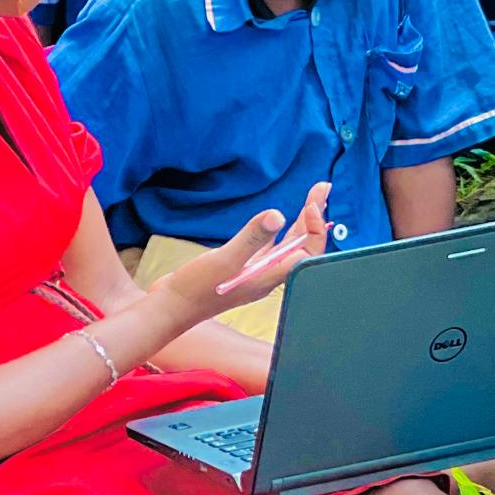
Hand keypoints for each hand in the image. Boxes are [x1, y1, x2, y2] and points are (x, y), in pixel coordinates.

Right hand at [161, 182, 330, 316]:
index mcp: (270, 276)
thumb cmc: (196, 288)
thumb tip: (278, 214)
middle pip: (301, 245)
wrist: (171, 307)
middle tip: (323, 187)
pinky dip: (279, 232)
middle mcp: (267, 275)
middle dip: (314, 216)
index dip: (315, 227)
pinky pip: (269, 248)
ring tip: (312, 198)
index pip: (307, 252)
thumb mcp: (225, 259)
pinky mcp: (242, 268)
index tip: (310, 203)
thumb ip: (252, 237)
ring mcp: (255, 272)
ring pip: (286, 245)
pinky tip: (278, 222)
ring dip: (300, 222)